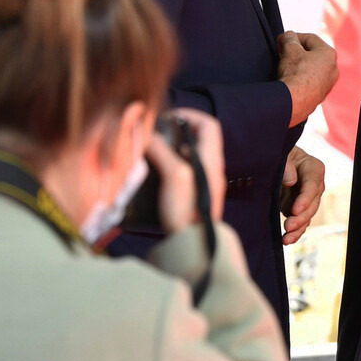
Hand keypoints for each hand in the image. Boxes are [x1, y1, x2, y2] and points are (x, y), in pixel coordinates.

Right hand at [145, 108, 225, 234]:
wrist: (193, 245)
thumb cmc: (187, 210)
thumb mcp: (175, 175)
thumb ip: (163, 151)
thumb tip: (148, 135)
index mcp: (212, 159)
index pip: (209, 125)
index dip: (190, 115)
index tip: (169, 117)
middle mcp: (211, 168)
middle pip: (196, 138)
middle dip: (174, 133)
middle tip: (154, 135)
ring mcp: (202, 182)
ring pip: (186, 155)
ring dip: (168, 150)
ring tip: (149, 152)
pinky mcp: (192, 195)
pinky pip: (181, 171)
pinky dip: (167, 166)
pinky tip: (151, 172)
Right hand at [277, 31, 338, 126]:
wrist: (294, 101)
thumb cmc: (295, 72)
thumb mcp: (290, 49)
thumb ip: (290, 39)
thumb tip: (289, 36)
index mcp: (329, 54)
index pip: (310, 38)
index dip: (293, 37)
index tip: (282, 39)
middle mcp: (333, 69)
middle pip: (312, 54)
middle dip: (296, 51)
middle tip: (282, 52)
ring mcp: (327, 85)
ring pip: (311, 69)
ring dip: (298, 66)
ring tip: (284, 66)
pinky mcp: (319, 96)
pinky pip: (309, 83)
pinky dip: (300, 79)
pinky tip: (290, 80)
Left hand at [280, 146, 324, 244]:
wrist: (270, 159)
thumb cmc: (277, 153)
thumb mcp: (281, 154)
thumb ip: (286, 164)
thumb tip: (291, 181)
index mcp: (313, 168)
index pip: (313, 184)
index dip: (305, 198)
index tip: (295, 210)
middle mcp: (314, 185)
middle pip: (313, 203)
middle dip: (301, 217)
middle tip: (288, 226)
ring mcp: (306, 198)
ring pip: (307, 216)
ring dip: (298, 228)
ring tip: (286, 238)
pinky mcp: (297, 209)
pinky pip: (300, 223)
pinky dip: (294, 232)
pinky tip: (286, 240)